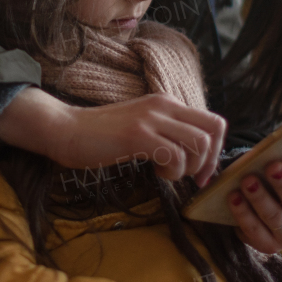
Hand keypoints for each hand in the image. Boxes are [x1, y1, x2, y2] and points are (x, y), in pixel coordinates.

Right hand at [0, 87, 225, 185]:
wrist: (66, 129)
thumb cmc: (101, 135)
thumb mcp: (141, 126)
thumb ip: (166, 132)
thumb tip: (192, 154)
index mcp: (167, 103)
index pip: (213, 121)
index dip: (216, 151)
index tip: (200, 172)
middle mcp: (164, 105)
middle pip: (214, 129)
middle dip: (210, 161)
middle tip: (192, 179)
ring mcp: (151, 119)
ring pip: (199, 143)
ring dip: (189, 167)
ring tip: (167, 172)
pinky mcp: (138, 135)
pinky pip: (175, 155)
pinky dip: (172, 171)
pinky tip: (155, 171)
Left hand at [227, 155, 281, 253]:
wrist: (266, 200)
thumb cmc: (280, 177)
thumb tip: (280, 146)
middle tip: (272, 167)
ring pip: (275, 217)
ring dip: (260, 198)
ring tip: (247, 181)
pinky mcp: (270, 245)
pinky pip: (255, 230)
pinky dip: (243, 214)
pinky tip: (234, 198)